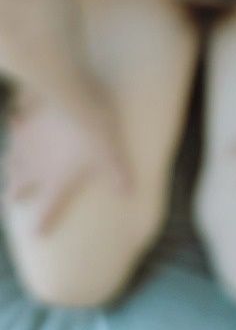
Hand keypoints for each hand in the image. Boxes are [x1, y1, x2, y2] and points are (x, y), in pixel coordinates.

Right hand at [2, 86, 130, 233]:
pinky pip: (15, 125)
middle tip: (11, 198)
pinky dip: (16, 125)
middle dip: (13, 195)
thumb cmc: (95, 130)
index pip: (47, 210)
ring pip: (10, 161)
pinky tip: (16, 118)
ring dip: (10, 166)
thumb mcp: (111, 154)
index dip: (41, 224)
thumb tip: (129, 193)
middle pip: (16, 188)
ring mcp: (26, 145)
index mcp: (56, 182)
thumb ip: (118, 175)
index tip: (36, 233)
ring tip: (10, 167)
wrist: (73, 96)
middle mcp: (35, 169)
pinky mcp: (24, 121)